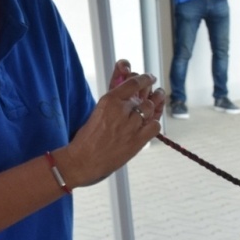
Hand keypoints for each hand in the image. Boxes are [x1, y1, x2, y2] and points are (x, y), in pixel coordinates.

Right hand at [58, 59, 163, 186]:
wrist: (83, 161)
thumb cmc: (87, 138)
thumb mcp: (98, 112)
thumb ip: (114, 103)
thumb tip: (130, 98)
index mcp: (109, 100)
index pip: (134, 83)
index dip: (145, 79)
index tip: (150, 78)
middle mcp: (121, 110)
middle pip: (144, 97)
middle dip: (147, 99)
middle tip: (148, 101)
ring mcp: (131, 125)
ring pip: (150, 109)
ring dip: (150, 110)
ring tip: (149, 113)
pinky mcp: (138, 140)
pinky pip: (155, 125)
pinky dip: (153, 125)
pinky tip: (147, 127)